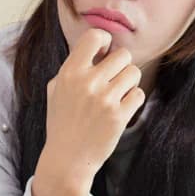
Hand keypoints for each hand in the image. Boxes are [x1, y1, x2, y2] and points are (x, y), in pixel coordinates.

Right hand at [43, 27, 145, 179]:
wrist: (67, 159)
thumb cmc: (62, 121)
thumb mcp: (56, 88)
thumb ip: (73, 66)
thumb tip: (97, 46)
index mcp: (70, 72)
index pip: (95, 36)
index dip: (105, 41)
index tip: (103, 54)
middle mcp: (87, 82)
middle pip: (123, 55)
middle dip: (121, 66)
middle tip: (113, 79)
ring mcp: (104, 99)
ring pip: (134, 73)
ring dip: (129, 82)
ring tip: (117, 94)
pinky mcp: (118, 115)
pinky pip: (139, 94)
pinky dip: (133, 100)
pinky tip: (121, 108)